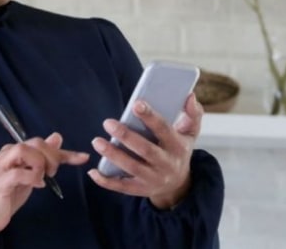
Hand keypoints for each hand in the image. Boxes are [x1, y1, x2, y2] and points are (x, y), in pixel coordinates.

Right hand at [0, 133, 88, 247]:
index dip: (64, 152)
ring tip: (42, 178)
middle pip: (35, 142)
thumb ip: (43, 158)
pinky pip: (18, 173)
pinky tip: (37, 185)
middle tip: (52, 173)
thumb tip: (57, 137)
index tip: (82, 158)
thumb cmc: (9, 194)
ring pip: (24, 150)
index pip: (42, 143)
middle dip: (51, 157)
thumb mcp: (32, 175)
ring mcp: (1, 166)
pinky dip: (32, 177)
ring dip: (39, 164)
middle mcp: (7, 154)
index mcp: (14, 150)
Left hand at [88, 93, 203, 208]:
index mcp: (177, 147)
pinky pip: (121, 187)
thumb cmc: (179, 150)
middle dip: (126, 136)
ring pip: (131, 167)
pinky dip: (106, 181)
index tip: (136, 104)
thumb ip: (193, 114)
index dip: (150, 117)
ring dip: (113, 155)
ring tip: (97, 141)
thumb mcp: (190, 133)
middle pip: (145, 150)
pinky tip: (93, 171)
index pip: (164, 130)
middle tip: (108, 122)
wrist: (178, 184)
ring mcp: (153, 179)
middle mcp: (166, 164)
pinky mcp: (140, 190)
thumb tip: (189, 96)